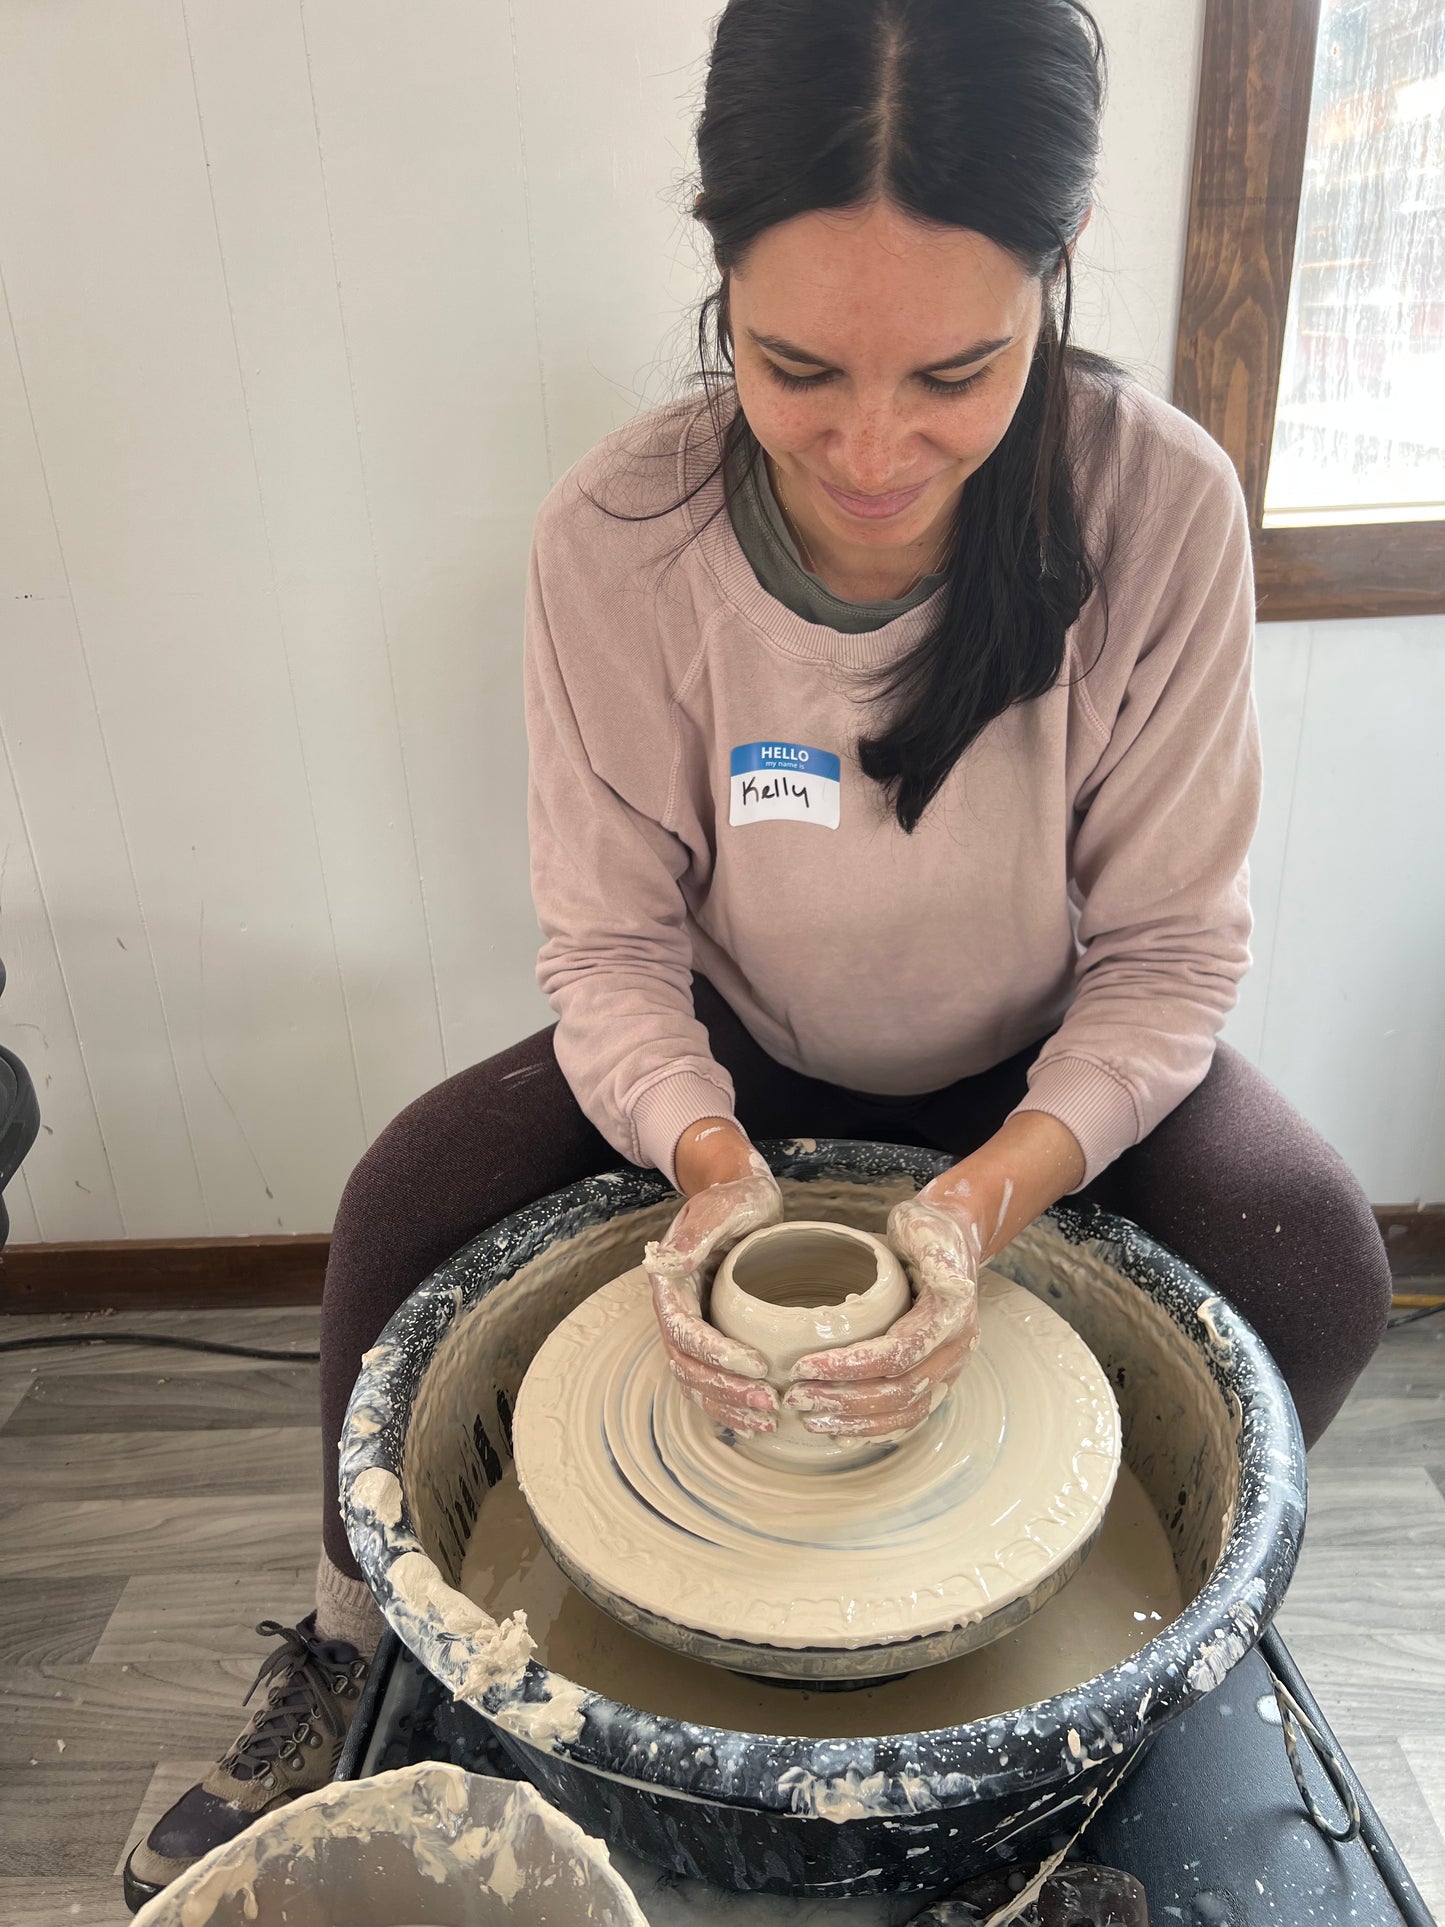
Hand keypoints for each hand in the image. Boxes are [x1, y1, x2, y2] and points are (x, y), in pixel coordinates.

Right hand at [643, 1134, 783, 1433]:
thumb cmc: (734, 1198)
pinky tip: (760, 1415)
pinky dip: (731, 1402)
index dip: (716, 1355)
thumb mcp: (720, 1207)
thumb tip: (663, 1264)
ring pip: (696, 1381)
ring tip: (768, 1418)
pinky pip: (711, 1378)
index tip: (757, 1366)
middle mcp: (677, 1309)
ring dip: (728, 1405)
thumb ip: (694, 1236)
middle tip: (769, 1402)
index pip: (685, 1332)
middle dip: (725, 1390)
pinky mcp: (714, 1334)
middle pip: (688, 1366)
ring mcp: (694, 1324)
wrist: (742, 1196)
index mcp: (672, 1283)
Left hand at [782, 1189, 980, 1438]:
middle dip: (844, 1399)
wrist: (952, 1239)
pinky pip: (909, 1415)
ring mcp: (949, 1368)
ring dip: (856, 1421)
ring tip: (810, 1418)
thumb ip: (938, 1257)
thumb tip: (954, 1285)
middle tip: (796, 1397)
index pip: (897, 1354)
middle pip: (899, 1392)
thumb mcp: (927, 1230)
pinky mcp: (937, 1377)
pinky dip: (876, 1430)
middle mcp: (955, 1349)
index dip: (849, 1366)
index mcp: (951, 1317)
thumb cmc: (929, 1230)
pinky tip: (841, 1433)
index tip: (803, 1366)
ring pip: (905, 1412)